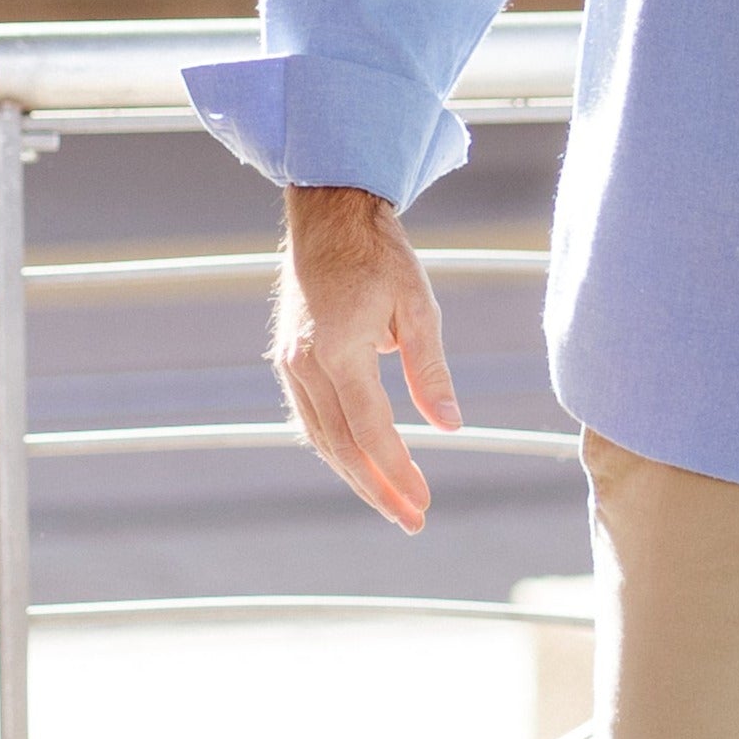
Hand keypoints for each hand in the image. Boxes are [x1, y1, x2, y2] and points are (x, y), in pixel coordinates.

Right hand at [272, 186, 461, 532]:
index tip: (423, 503)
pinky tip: (359, 466)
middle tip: (411, 520)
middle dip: (378, 488)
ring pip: (321, 438)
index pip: (370, 430)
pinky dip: (336, 448)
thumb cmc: (381, 256)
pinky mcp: (289, 361)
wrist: (329, 218)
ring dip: (355, 475)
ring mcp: (291, 364)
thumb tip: (449, 427)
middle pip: (341, 446)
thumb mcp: (418, 308)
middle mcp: (305, 364)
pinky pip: (310, 419)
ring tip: (392, 504)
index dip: (397, 472)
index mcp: (338, 350)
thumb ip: (430, 371)